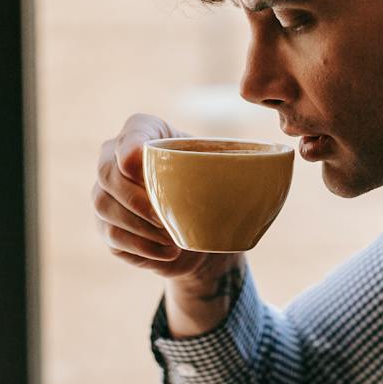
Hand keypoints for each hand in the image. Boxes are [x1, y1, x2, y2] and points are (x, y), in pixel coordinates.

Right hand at [93, 114, 235, 283]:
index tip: (140, 163)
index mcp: (147, 133)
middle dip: (133, 196)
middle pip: (106, 172)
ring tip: (171, 237)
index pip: (132, 131)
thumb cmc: (213, 192)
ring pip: (104, 205)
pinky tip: (168, 252)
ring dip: (139, 225)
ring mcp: (106, 194)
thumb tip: (278, 161)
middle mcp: (116, 159)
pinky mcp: (107, 226)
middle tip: (162, 216)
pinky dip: (142, 247)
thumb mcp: (228, 172)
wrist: (201, 236)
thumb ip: (244, 162)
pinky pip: (113, 235)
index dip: (130, 146)